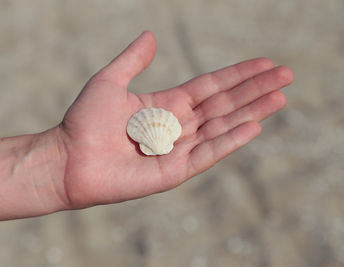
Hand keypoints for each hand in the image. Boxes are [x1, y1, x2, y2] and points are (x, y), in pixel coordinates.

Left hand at [57, 31, 293, 208]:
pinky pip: (206, 154)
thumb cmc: (84, 121)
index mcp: (166, 106)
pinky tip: (252, 126)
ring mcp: (177, 150)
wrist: (67, 158)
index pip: (210, 87)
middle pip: (223, 105)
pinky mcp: (173, 172)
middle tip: (286, 76)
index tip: (264, 63)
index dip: (237, 74)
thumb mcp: (109, 81)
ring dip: (251, 112)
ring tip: (279, 98)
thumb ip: (133, 60)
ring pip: (221, 127)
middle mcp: (177, 127)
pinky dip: (229, 141)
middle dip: (255, 90)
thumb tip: (151, 35)